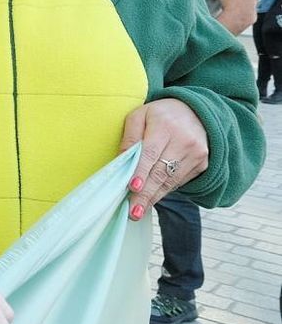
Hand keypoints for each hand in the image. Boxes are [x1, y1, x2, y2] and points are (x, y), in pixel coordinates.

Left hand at [119, 98, 208, 218]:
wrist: (196, 111)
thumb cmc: (160, 115)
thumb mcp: (139, 116)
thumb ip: (130, 137)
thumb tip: (121, 161)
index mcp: (165, 126)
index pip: (151, 153)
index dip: (141, 172)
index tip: (132, 188)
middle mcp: (184, 141)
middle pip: (161, 172)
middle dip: (145, 194)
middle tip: (132, 212)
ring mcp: (196, 154)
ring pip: (171, 181)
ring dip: (154, 197)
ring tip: (138, 211)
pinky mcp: (201, 163)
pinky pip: (179, 181)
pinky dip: (164, 191)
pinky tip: (152, 198)